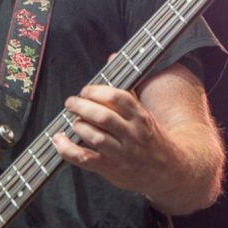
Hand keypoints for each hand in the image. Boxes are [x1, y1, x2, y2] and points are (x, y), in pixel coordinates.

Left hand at [52, 84, 174, 195]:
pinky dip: (67, 149)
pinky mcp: (111, 168)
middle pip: (103, 117)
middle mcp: (132, 134)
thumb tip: (112, 56)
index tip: (86, 90)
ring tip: (74, 122)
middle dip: (82, 106)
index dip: (97, 91)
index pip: (118, 98)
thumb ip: (126, 86)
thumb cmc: (150, 138)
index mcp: (141, 116)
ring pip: (94, 137)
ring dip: (78, 126)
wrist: (169, 171)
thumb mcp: (144, 111)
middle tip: (71, 102)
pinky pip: (85, 158)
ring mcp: (121, 153)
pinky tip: (59, 140)